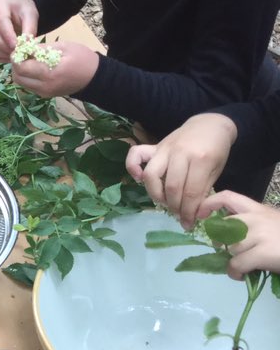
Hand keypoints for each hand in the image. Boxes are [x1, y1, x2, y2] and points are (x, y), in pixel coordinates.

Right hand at [0, 0, 38, 61]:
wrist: (17, 12)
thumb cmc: (23, 12)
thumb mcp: (31, 15)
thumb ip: (30, 28)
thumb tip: (25, 45)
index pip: (0, 21)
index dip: (8, 36)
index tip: (17, 47)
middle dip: (2, 46)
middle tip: (15, 54)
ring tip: (13, 56)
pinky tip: (8, 57)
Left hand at [10, 40, 98, 96]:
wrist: (94, 78)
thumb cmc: (82, 58)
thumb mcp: (63, 47)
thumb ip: (42, 48)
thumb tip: (24, 47)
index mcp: (49, 73)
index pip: (21, 67)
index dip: (17, 56)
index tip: (21, 48)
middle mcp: (44, 86)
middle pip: (17, 77)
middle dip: (16, 64)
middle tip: (24, 53)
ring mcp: (44, 93)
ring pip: (21, 82)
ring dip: (21, 71)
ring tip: (30, 60)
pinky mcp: (45, 95)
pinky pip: (29, 85)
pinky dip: (27, 76)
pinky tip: (35, 67)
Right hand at [125, 113, 236, 228]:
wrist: (210, 125)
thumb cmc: (216, 150)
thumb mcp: (216, 171)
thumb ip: (203, 190)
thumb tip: (193, 213)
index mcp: (201, 159)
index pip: (191, 193)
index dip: (189, 212)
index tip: (188, 224)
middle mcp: (180, 153)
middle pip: (171, 187)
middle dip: (174, 207)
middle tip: (179, 216)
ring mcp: (165, 148)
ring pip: (152, 175)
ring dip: (156, 194)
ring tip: (164, 202)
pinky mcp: (155, 146)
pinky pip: (136, 154)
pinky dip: (132, 167)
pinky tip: (138, 179)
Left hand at [197, 191, 279, 277]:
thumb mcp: (273, 223)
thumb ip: (254, 224)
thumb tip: (230, 238)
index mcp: (259, 209)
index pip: (228, 197)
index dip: (209, 203)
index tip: (200, 214)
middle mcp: (257, 218)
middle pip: (224, 228)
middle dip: (222, 241)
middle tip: (230, 251)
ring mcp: (259, 235)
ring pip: (230, 247)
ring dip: (233, 259)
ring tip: (244, 265)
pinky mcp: (262, 253)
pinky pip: (236, 264)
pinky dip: (235, 272)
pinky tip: (242, 275)